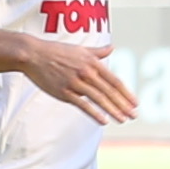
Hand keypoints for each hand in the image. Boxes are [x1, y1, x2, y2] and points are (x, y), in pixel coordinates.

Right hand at [14, 36, 139, 122]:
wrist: (33, 54)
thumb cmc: (57, 51)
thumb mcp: (81, 49)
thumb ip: (98, 52)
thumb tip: (112, 47)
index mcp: (93, 63)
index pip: (115, 81)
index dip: (126, 93)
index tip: (136, 103)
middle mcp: (87, 73)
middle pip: (110, 92)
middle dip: (123, 105)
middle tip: (134, 115)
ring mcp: (75, 83)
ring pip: (99, 99)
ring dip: (113, 111)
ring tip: (123, 120)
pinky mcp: (64, 91)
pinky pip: (82, 105)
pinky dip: (94, 113)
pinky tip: (104, 121)